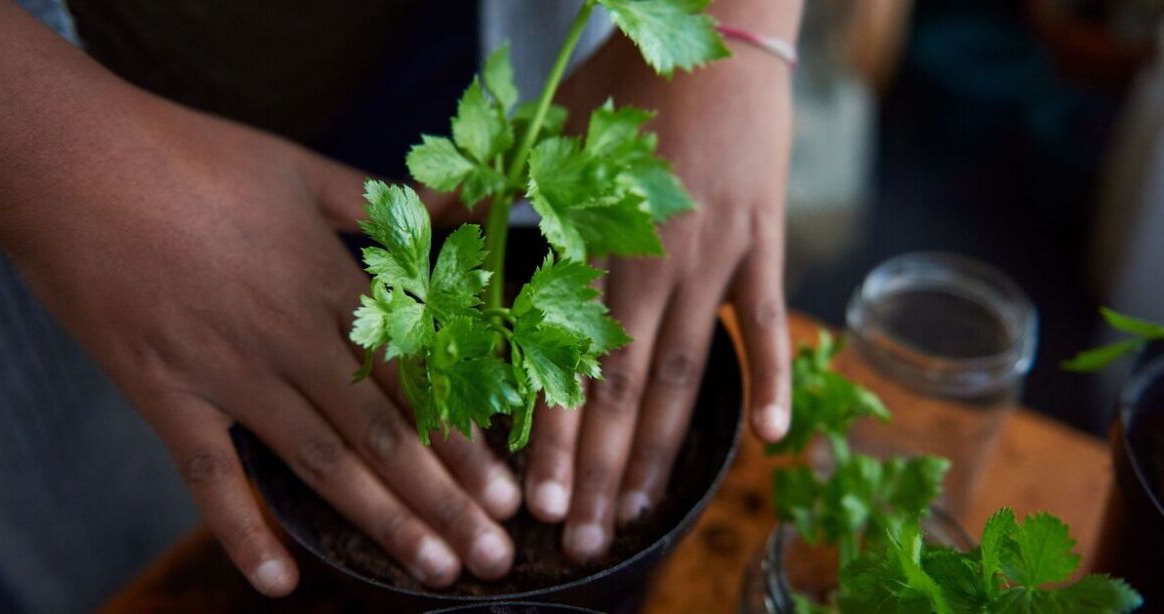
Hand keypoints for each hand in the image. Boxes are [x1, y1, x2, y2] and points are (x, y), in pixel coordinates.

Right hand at [0, 10, 519, 593]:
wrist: (75, 160)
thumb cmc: (192, 155)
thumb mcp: (303, 168)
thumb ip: (385, 199)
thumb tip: (464, 203)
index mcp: (333, 285)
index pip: (416, 379)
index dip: (465, 440)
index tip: (509, 490)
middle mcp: (294, 340)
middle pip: (384, 434)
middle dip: (446, 499)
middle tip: (495, 556)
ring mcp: (230, 373)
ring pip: (323, 462)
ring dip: (384, 521)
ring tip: (436, 570)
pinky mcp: (165, 394)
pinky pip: (209, 477)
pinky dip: (243, 531)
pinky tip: (279, 583)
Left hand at [524, 9, 796, 561]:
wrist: (714, 26)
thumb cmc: (621, 83)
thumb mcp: (545, 134)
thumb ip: (483, 193)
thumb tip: (422, 228)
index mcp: (588, 236)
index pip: (563, 357)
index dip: (552, 434)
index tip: (535, 500)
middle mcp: (649, 259)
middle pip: (621, 386)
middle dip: (598, 469)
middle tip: (579, 540)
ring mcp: (714, 255)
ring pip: (685, 371)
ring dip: (662, 449)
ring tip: (641, 512)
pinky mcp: (764, 242)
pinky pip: (769, 322)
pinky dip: (773, 378)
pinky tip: (769, 442)